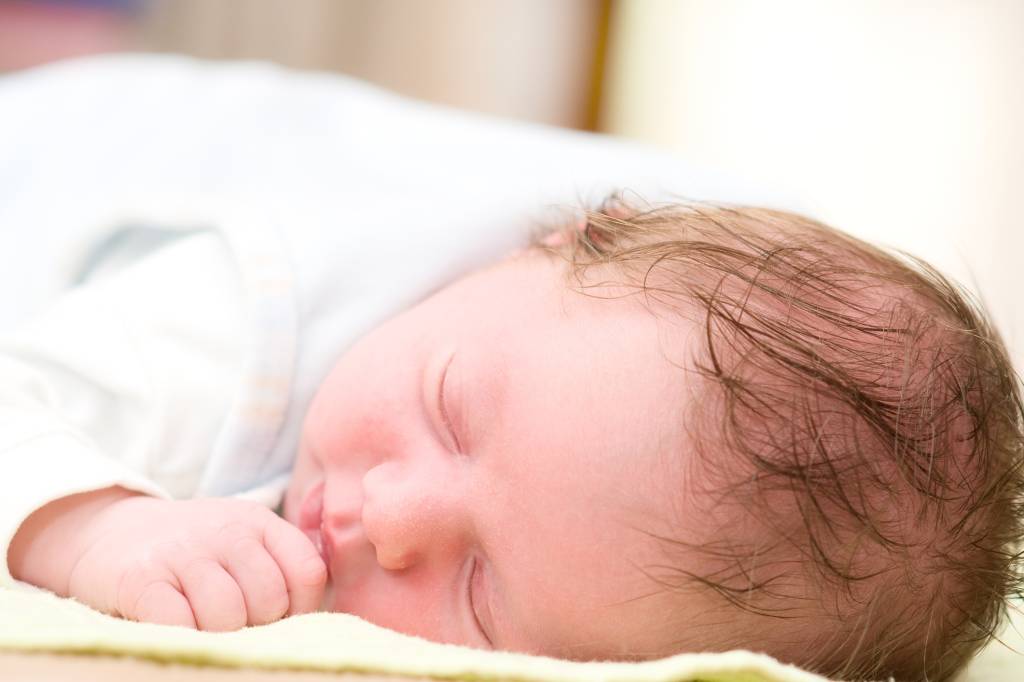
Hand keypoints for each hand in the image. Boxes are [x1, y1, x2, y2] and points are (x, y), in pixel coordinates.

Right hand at [64, 496, 326, 630]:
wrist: (107, 531)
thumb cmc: (190, 552)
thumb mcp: (240, 543)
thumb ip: (276, 569)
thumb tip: (313, 623)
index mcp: (259, 522)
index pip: (307, 571)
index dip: (301, 609)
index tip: (279, 621)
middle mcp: (226, 530)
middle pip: (269, 599)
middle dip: (257, 626)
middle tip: (234, 626)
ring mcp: (183, 551)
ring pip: (227, 616)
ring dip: (219, 636)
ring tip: (203, 627)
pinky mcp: (142, 578)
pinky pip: (179, 624)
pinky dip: (183, 638)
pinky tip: (176, 630)